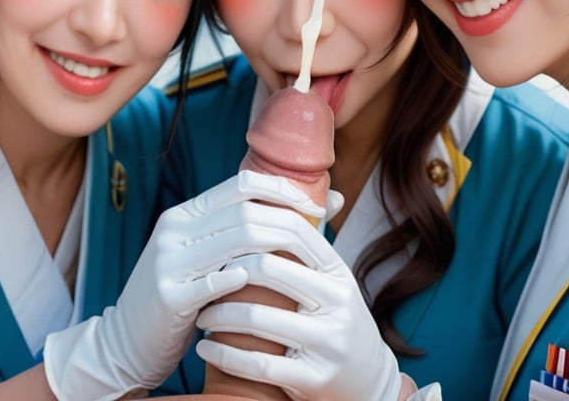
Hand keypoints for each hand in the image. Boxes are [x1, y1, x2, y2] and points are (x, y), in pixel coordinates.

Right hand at [42, 171, 331, 400]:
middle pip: (243, 212)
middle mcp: (174, 230)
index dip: (282, 188)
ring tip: (303, 259)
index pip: (240, 183)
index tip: (316, 203)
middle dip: (289, 220)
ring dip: (275, 249)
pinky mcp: (166, 296)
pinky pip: (213, 283)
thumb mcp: (202, 256)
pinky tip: (262, 283)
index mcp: (185, 214)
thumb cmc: (180, 297)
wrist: (127, 340)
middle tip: (320, 233)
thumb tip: (314, 205)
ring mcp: (167, 261)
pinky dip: (241, 279)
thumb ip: (242, 233)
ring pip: (234, 241)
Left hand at [195, 238, 403, 400]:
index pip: (293, 230)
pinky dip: (224, 354)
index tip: (220, 236)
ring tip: (200, 315)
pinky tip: (204, 348)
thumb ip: (304, 244)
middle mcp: (339, 302)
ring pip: (258, 319)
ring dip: (218, 316)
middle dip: (225, 273)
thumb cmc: (333, 319)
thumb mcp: (329, 280)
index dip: (250, 227)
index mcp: (337, 272)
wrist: (368, 380)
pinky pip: (258, 364)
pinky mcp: (315, 378)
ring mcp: (330, 342)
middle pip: (269, 269)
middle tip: (201, 278)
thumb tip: (278, 187)